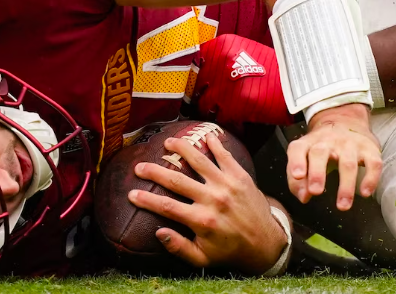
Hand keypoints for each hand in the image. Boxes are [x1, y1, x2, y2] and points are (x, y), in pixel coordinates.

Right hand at [128, 132, 287, 274]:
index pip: (167, 206)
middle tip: (139, 166)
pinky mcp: (241, 176)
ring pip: (200, 161)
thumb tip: (158, 232)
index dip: (146, 200)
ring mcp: (227, 185)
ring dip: (182, 149)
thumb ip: (179, 247)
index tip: (131, 193)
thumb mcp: (202, 258)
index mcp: (202, 221)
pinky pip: (225, 156)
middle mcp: (213, 200)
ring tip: (168, 142)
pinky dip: (216, 144)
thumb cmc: (229, 250)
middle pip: (177, 180)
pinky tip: (205, 135)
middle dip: (155, 171)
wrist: (264, 243)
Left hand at [286, 104, 380, 209]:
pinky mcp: (369, 149)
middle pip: (320, 153)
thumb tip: (305, 197)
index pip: (298, 148)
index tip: (298, 175)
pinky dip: (371, 178)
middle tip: (316, 191)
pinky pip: (373, 163)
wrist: (346, 121)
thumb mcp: (305, 159)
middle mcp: (328, 141)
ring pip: (348, 163)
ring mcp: (350, 144)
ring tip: (343, 206)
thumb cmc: (321, 149)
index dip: (296, 161)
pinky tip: (365, 193)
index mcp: (309, 143)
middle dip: (317, 173)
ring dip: (346, 186)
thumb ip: (298, 182)